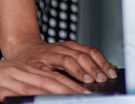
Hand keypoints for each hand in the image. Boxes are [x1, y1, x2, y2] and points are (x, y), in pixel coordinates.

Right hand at [0, 54, 86, 100]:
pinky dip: (24, 98)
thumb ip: (27, 83)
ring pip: (35, 87)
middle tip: (85, 96)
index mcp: (25, 70)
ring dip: (53, 94)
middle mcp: (20, 72)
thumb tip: (46, 93)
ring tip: (69, 100)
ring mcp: (7, 80)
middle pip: (49, 81)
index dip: (70, 84)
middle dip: (69, 90)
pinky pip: (12, 94)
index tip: (85, 92)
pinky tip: (34, 102)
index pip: (52, 77)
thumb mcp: (10, 77)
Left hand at [3, 35, 117, 83]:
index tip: (88, 81)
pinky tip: (107, 65)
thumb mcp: (30, 73)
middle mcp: (60, 48)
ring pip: (88, 51)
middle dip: (95, 68)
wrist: (24, 46)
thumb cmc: (26, 62)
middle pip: (81, 56)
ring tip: (110, 73)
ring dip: (101, 62)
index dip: (79, 71)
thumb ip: (45, 80)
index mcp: (48, 55)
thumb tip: (59, 89)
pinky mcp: (73, 45)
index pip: (67, 62)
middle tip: (104, 79)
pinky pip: (89, 49)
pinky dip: (100, 58)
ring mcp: (68, 45)